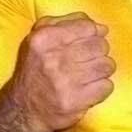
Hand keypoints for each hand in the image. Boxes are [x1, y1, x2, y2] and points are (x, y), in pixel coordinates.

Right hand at [9, 12, 114, 131]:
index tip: (86, 43)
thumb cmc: (36, 68)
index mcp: (44, 38)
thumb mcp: (41, 37)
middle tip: (87, 61)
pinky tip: (89, 89)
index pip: (87, 26)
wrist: (24, 109)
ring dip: (102, 70)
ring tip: (89, 75)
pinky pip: (106, 86)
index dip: (93, 34)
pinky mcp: (74, 101)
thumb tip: (101, 28)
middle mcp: (53, 58)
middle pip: (100, 45)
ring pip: (107, 65)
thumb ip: (69, 23)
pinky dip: (101, 88)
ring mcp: (64, 81)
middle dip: (98, 52)